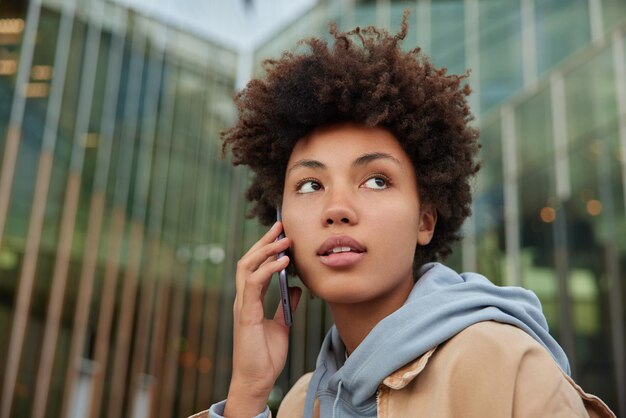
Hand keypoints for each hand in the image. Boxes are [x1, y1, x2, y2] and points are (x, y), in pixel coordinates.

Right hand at [224, 221, 301, 416]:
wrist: (257, 380)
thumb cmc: (265, 356)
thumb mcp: (282, 324)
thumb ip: (286, 305)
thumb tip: (295, 287)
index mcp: (250, 300)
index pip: (255, 266)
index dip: (266, 248)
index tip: (281, 233)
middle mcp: (243, 299)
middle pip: (248, 260)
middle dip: (264, 241)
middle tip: (280, 225)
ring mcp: (243, 305)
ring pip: (247, 267)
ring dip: (265, 250)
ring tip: (283, 239)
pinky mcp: (246, 314)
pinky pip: (254, 284)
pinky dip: (268, 269)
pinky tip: (283, 262)